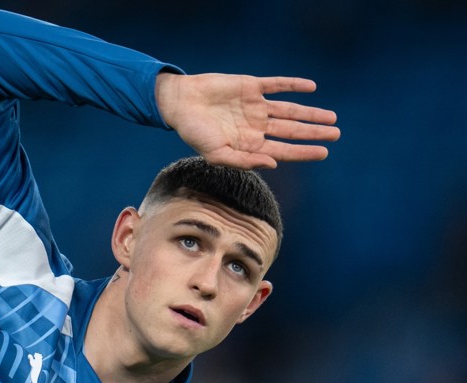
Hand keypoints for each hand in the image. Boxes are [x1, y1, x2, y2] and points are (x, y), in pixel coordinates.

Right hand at [155, 72, 339, 168]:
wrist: (179, 103)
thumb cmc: (194, 132)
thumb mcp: (216, 154)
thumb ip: (244, 161)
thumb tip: (274, 163)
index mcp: (249, 144)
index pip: (282, 150)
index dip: (303, 152)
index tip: (324, 153)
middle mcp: (256, 126)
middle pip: (291, 130)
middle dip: (314, 133)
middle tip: (336, 134)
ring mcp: (255, 106)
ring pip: (290, 110)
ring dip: (310, 113)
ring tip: (332, 118)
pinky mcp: (251, 86)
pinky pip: (276, 85)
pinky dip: (293, 85)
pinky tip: (311, 87)